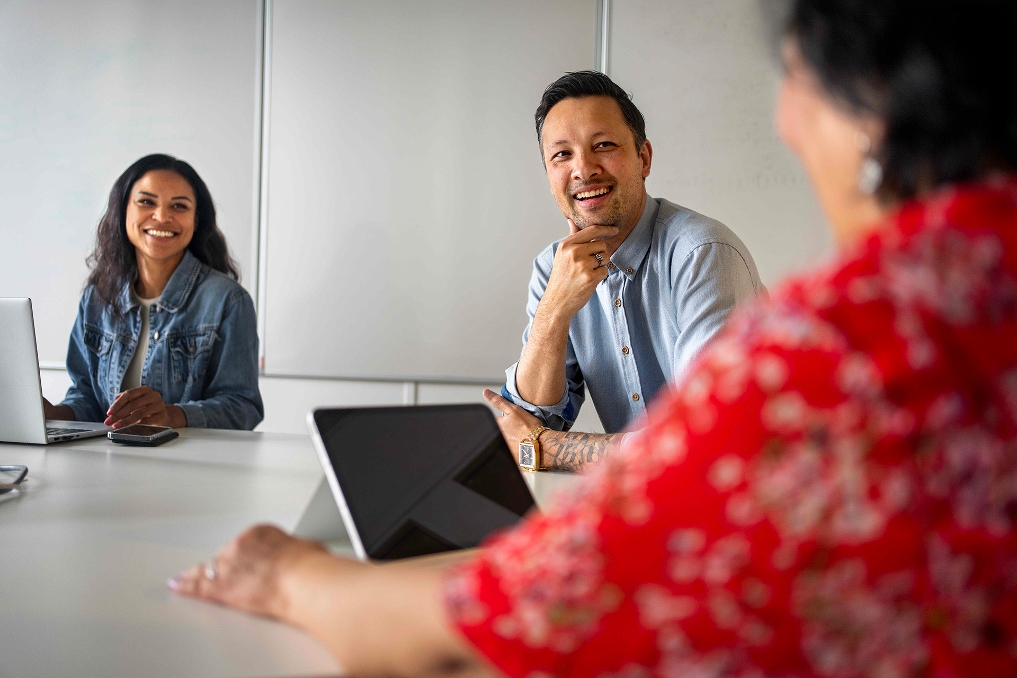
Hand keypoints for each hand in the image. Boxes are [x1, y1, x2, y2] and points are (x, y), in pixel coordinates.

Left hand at [105, 386, 185, 428]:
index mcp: (145, 390)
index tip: (109, 413)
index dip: (117, 404)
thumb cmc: (147, 407)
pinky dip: (137, 424)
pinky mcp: (162, 415)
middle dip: (119, 414)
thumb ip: (124, 401)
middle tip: (109, 421)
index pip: (129, 394)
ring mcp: (159, 405)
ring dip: (126, 421)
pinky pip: (148, 421)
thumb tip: (112, 408)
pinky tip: (130, 427)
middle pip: (133, 404)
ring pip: (140, 413)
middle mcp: (153, 395)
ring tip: (117, 426)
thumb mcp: (135, 401)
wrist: (164, 414)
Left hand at [170, 524, 330, 619]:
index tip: (246, 564)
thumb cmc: (309, 566)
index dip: (245, 557)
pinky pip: (198, 586)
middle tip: (231, 577)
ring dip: (195, 574)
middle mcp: (240, 546)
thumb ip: (291, 553)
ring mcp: (227, 566)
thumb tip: (297, 556)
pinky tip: (178, 586)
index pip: (244, 544)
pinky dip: (186, 587)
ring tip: (183, 577)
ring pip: (207, 570)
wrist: (302, 581)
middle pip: (225, 556)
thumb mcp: (305, 549)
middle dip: (226, 567)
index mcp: (260, 532)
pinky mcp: (220, 587)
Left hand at [483, 389, 543, 458]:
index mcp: (496, 426)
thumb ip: (498, 401)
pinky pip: (509, 451)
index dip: (502, 419)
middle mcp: (497, 438)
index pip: (493, 420)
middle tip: (518, 429)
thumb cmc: (529, 428)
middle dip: (506, 430)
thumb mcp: (514, 410)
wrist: (541, 445)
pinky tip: (522, 446)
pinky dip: (514, 448)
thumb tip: (486, 393)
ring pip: (504, 441)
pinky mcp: (509, 457)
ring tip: (521, 437)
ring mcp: (503, 449)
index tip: (511, 421)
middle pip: (498, 432)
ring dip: (510, 439)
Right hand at [540, 221, 617, 321]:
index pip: (592, 230)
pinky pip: (605, 271)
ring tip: (587, 273)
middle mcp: (574, 252)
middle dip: (600, 254)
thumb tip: (572, 221)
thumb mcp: (562, 255)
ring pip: (605, 258)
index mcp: (566, 245)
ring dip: (601, 266)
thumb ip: (571, 237)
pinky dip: (600, 277)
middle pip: (601, 244)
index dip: (606, 229)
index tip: (615, 230)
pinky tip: (589, 282)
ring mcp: (582, 265)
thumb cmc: (561, 278)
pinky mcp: (590, 277)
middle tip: (589, 265)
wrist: (556, 302)